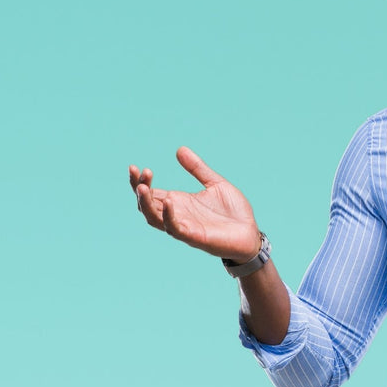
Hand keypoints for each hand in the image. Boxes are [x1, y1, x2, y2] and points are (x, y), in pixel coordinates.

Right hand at [129, 146, 260, 262]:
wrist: (251, 234)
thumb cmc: (233, 213)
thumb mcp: (215, 183)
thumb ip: (197, 168)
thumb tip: (179, 149)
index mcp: (179, 202)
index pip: (151, 193)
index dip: (140, 182)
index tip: (135, 167)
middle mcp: (177, 215)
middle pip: (147, 205)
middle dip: (139, 189)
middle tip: (137, 172)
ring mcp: (184, 226)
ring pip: (154, 219)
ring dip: (145, 204)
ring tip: (142, 187)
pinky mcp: (195, 237)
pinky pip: (175, 229)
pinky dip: (169, 216)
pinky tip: (168, 201)